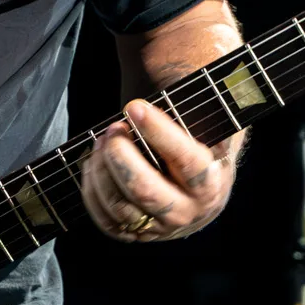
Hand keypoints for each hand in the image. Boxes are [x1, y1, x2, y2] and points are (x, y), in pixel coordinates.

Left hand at [81, 99, 237, 241]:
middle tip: (112, 129)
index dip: (159, 132)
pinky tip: (93, 165)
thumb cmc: (201, 145)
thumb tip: (202, 70)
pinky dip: (93, 192)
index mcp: (211, 182)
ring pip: (120, 206)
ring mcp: (161, 227)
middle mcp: (189, 211)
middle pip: (144, 190)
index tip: (135, 108)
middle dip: (120, 156)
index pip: (186, 160)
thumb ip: (204, 106)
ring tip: (101, 141)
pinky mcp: (139, 235)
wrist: (201, 188)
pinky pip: (107, 222)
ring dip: (101, 170)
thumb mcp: (210, 128)